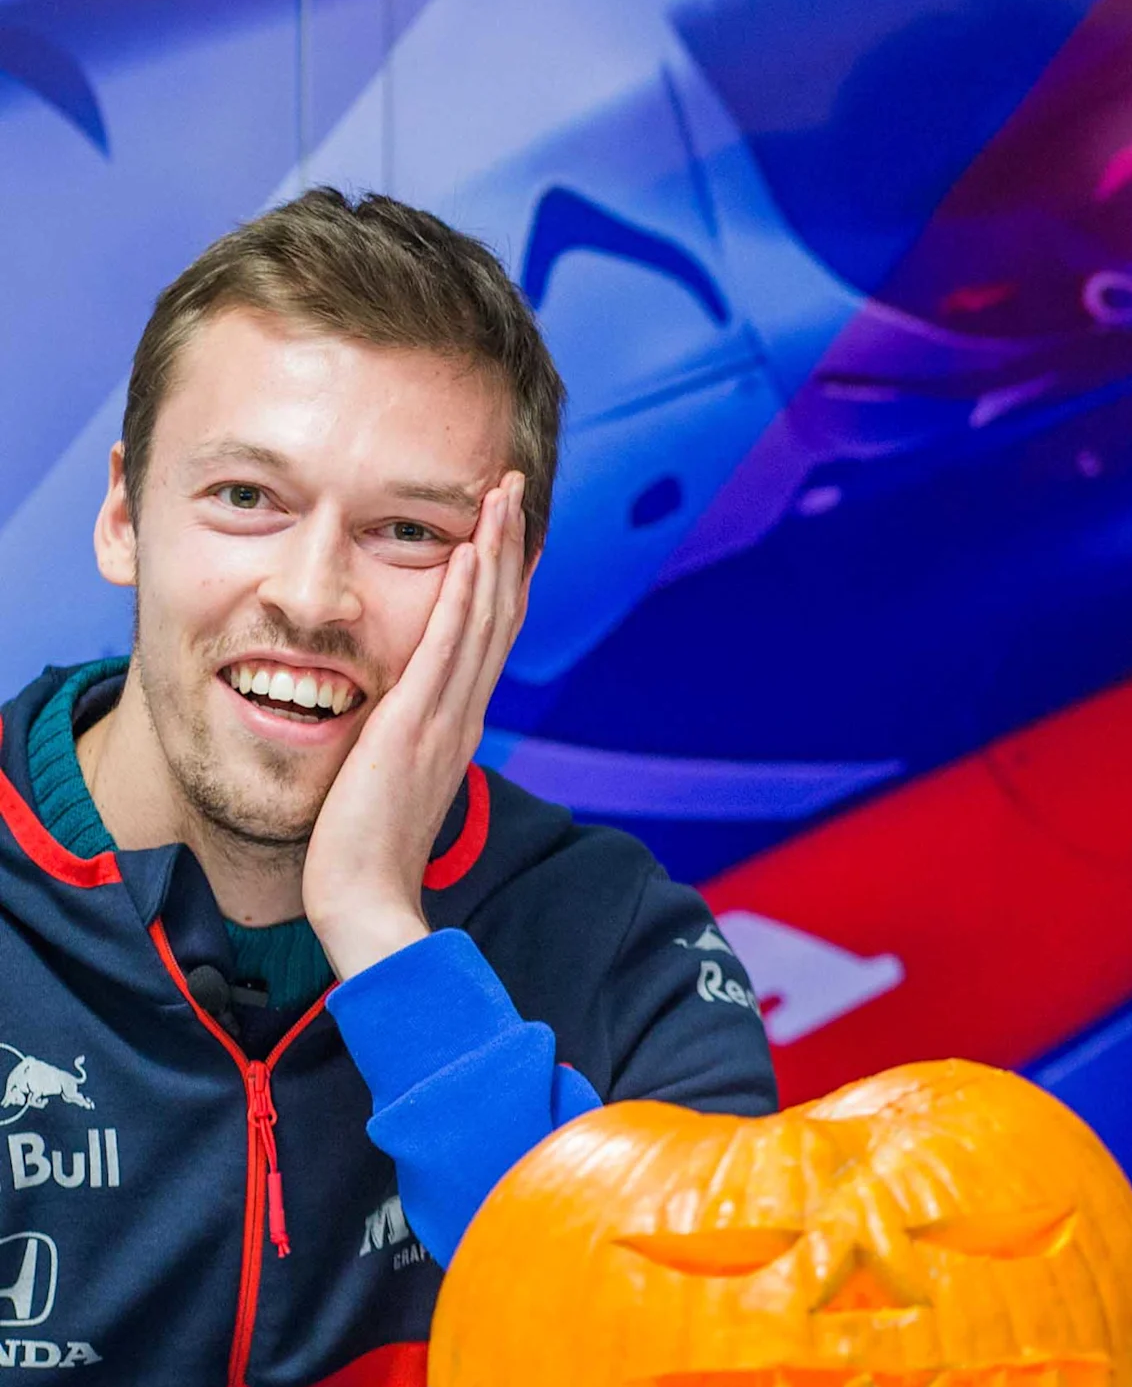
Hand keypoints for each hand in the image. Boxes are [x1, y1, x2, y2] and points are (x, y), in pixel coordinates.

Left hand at [304, 473, 532, 976]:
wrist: (365, 900)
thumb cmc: (364, 853)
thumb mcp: (390, 783)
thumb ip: (401, 744)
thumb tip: (391, 721)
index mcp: (459, 722)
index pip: (489, 634)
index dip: (501, 575)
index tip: (504, 528)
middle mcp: (465, 711)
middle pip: (499, 611)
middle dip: (508, 544)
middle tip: (513, 487)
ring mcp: (447, 716)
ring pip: (484, 617)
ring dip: (494, 550)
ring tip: (500, 496)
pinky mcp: (417, 724)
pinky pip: (447, 647)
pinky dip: (462, 597)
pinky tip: (468, 553)